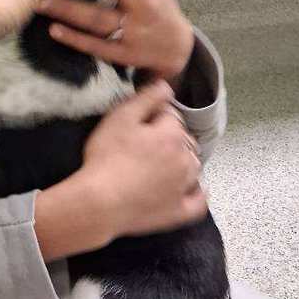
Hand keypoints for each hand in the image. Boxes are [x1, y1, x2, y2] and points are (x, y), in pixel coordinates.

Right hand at [34, 80, 206, 259]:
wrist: (100, 202)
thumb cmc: (106, 157)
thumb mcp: (120, 118)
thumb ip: (146, 98)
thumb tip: (166, 86)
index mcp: (172, 135)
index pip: (171, 116)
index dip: (153, 115)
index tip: (137, 122)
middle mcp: (185, 159)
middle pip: (185, 141)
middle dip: (171, 137)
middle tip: (144, 143)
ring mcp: (184, 188)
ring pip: (193, 167)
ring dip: (184, 161)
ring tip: (161, 163)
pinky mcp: (179, 212)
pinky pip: (198, 201)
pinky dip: (197, 193)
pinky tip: (191, 189)